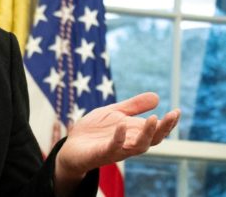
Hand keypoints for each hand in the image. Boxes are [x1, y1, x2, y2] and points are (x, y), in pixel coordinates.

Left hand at [54, 92, 179, 193]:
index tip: (178, 111)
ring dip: (147, 134)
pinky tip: (121, 126)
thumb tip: (157, 97)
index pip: (157, 131)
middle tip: (172, 115)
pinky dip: (118, 138)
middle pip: (153, 140)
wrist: (72, 146)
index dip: (168, 123)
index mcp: (134, 133)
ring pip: (138, 147)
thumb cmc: (95, 131)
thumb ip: (133, 106)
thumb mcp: (114, 113)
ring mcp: (116, 150)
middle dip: (164, 128)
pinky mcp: (101, 153)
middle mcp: (129, 143)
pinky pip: (112, 148)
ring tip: (153, 118)